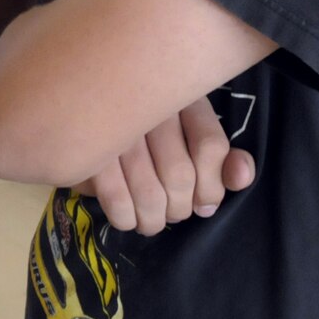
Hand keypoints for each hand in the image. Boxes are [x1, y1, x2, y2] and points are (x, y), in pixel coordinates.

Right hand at [76, 96, 255, 234]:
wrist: (77, 101)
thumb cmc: (142, 123)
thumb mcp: (187, 128)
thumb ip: (220, 157)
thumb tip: (240, 177)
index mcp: (179, 96)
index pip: (210, 146)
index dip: (212, 187)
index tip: (203, 204)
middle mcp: (148, 106)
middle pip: (179, 175)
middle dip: (179, 208)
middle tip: (172, 214)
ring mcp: (115, 126)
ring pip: (150, 192)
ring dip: (153, 220)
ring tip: (150, 222)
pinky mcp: (86, 148)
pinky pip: (116, 198)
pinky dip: (125, 218)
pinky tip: (126, 217)